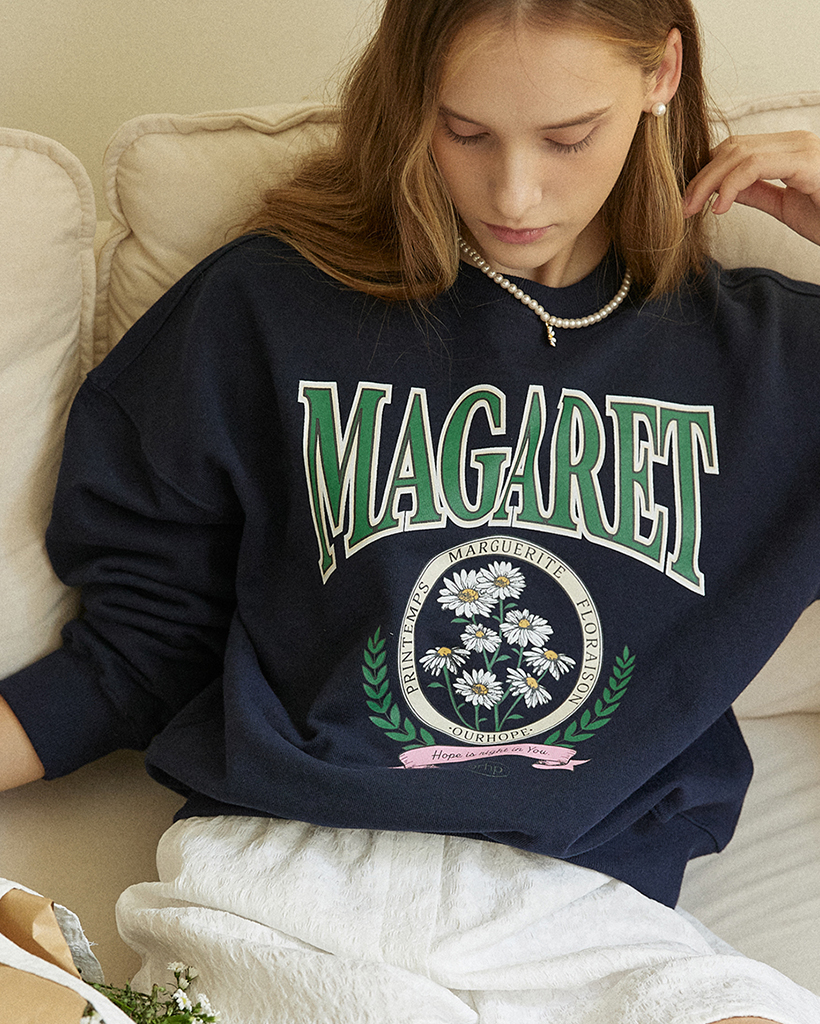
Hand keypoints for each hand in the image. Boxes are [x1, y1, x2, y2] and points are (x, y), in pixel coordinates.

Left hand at [683, 130, 819, 246]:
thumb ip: (757, 193)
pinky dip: (731, 186)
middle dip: (701, 177)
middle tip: (683, 207)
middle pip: (732, 147)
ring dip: (708, 182)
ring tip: (694, 209)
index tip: (688, 200)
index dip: (707, 171)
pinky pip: (756, 165)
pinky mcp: (806, 163)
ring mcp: (801, 149)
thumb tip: (724, 191)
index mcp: (789, 150)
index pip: (736, 149)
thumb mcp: (785, 207)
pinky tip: (720, 208)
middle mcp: (795, 142)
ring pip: (739, 153)